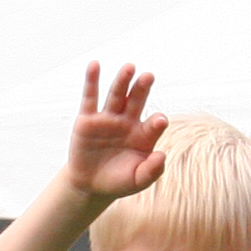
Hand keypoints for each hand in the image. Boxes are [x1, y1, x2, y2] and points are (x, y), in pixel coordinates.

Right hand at [66, 62, 167, 201]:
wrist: (91, 185)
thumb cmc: (119, 181)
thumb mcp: (138, 180)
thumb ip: (152, 170)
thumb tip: (162, 155)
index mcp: (143, 135)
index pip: (153, 124)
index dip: (157, 122)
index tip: (160, 120)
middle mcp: (127, 122)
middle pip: (136, 101)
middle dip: (142, 89)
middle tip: (149, 76)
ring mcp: (108, 118)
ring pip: (116, 95)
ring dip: (122, 81)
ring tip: (129, 68)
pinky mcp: (87, 119)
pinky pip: (90, 97)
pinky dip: (91, 81)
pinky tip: (95, 65)